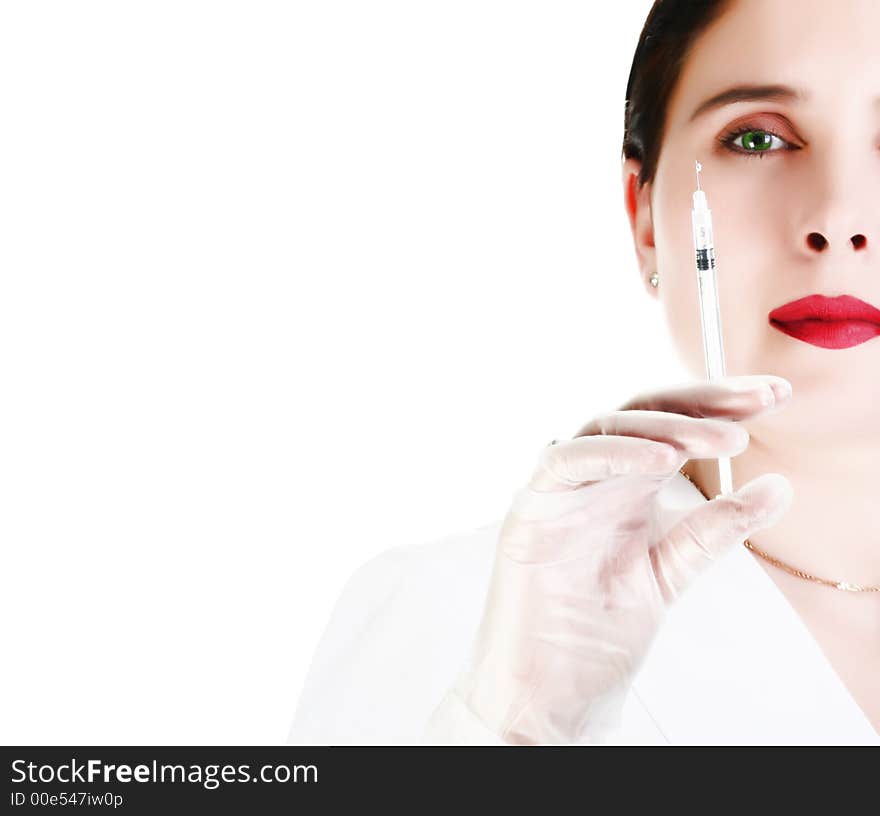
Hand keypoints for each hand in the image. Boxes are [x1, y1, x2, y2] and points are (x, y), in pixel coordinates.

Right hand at [452, 374, 793, 744]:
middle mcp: (596, 478)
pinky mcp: (532, 508)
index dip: (722, 406)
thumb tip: (779, 488)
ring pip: (607, 426)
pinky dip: (612, 454)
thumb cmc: (599, 630)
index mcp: (628, 487)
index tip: (775, 397)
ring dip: (667, 426)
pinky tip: (660, 459)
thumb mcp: (674, 569)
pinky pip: (567, 462)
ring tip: (724, 437)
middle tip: (760, 400)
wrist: (554, 688)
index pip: (674, 427)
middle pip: (645, 412)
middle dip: (704, 400)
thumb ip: (717, 528)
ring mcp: (563, 488)